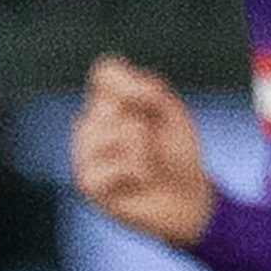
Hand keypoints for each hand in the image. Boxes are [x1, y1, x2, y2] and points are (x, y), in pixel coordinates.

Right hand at [69, 54, 215, 248]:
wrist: (188, 199)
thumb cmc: (177, 153)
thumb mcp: (172, 112)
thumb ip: (149, 89)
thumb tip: (120, 100)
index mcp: (107, 101)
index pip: (106, 72)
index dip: (134, 85)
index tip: (155, 103)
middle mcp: (89, 123)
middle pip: (110, 104)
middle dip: (145, 125)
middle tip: (152, 145)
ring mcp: (83, 154)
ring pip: (113, 133)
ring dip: (144, 150)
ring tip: (147, 164)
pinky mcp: (87, 182)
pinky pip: (116, 166)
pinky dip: (139, 173)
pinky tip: (139, 181)